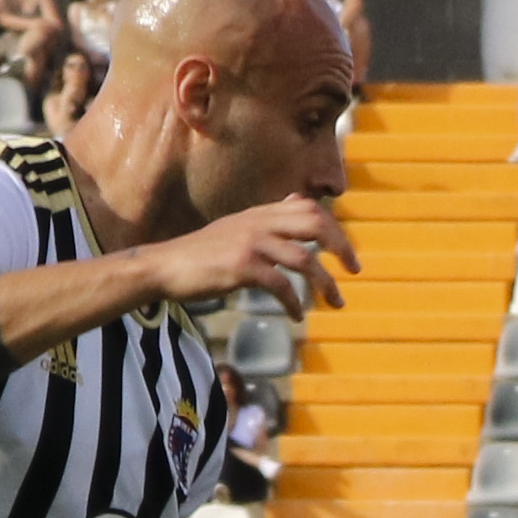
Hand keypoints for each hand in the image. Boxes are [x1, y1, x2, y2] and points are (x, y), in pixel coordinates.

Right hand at [147, 194, 353, 319]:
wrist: (163, 266)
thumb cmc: (201, 253)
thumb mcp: (238, 226)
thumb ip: (268, 218)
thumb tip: (298, 200)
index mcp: (259, 214)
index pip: (308, 208)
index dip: (333, 227)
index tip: (344, 252)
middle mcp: (257, 223)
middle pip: (315, 223)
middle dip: (340, 246)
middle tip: (354, 270)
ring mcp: (249, 244)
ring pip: (303, 259)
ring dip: (325, 284)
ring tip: (336, 303)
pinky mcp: (240, 267)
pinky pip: (280, 285)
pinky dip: (293, 303)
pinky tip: (296, 317)